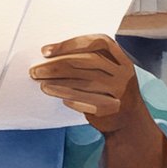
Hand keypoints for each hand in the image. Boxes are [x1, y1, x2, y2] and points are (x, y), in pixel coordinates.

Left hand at [30, 34, 166, 167]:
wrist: (130, 123)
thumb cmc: (111, 92)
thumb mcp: (109, 72)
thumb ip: (88, 62)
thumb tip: (51, 56)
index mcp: (121, 59)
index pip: (95, 43)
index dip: (69, 44)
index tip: (46, 51)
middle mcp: (123, 74)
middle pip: (86, 62)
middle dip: (57, 65)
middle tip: (36, 70)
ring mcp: (119, 92)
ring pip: (84, 82)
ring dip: (58, 82)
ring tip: (40, 82)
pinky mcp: (111, 109)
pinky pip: (86, 101)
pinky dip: (68, 96)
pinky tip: (55, 93)